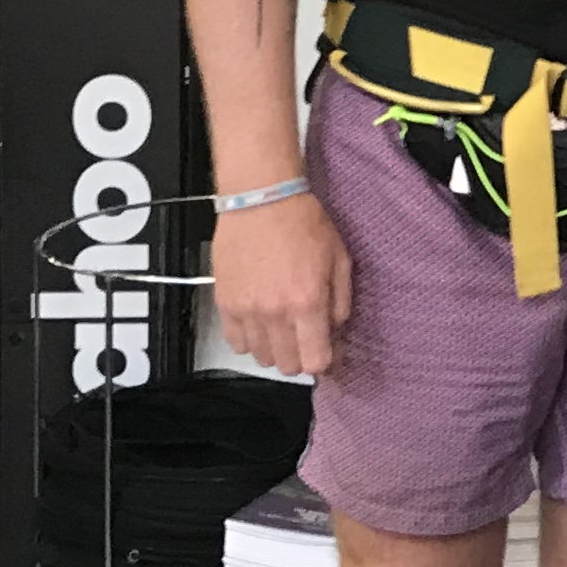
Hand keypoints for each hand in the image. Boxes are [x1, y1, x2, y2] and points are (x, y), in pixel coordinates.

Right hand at [213, 188, 352, 377]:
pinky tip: (259, 323)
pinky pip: (236, 343)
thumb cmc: (303, 224)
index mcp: (308, 303)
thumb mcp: (340, 259)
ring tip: (282, 327)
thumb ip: (341, 303)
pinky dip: (250, 340)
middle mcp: (276, 314)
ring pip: (262, 358)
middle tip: (305, 337)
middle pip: (288, 366)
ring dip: (276, 349)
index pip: (315, 362)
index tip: (328, 351)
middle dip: (301, 357)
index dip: (325, 362)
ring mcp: (247, 311)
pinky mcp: (225, 304)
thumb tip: (335, 332)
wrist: (261, 200)